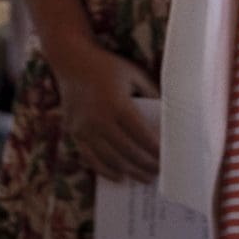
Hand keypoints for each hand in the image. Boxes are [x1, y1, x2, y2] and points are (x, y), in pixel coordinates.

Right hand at [55, 44, 160, 184]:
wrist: (70, 60)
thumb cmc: (107, 66)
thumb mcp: (134, 75)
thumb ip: (151, 94)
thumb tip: (167, 114)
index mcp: (117, 104)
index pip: (142, 136)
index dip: (156, 151)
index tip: (168, 159)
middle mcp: (99, 119)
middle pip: (128, 151)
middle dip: (146, 165)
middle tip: (160, 172)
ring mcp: (84, 128)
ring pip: (110, 159)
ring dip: (129, 171)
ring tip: (145, 178)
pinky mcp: (74, 132)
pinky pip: (91, 158)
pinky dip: (105, 170)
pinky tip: (119, 176)